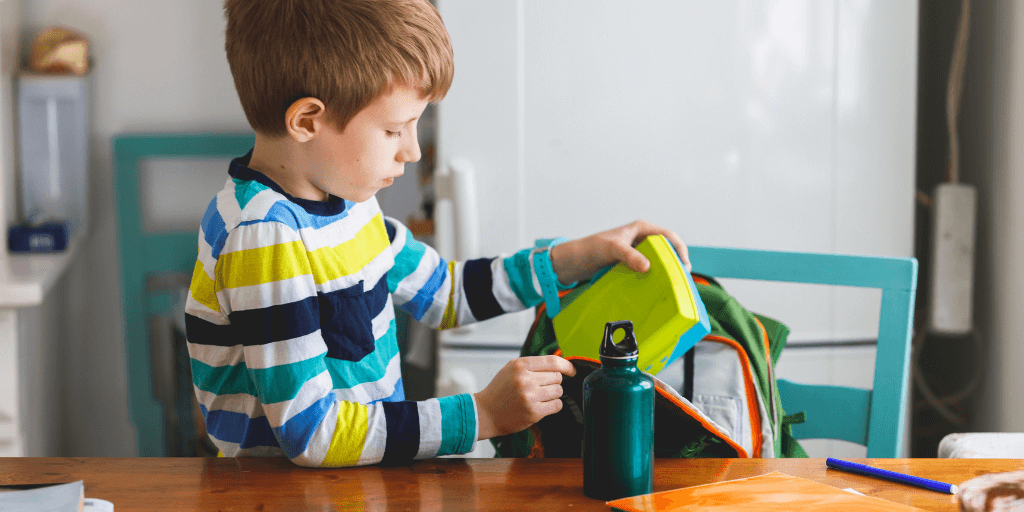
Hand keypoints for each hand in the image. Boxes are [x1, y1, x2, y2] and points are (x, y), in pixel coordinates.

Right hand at [474, 356, 576, 439]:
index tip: (571, 370)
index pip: (553, 362)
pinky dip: (553, 405)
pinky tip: (543, 405)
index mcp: (520, 365)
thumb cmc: (499, 391)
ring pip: (559, 391)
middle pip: (557, 377)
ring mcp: (530, 396)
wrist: (485, 413)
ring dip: (553, 394)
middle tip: (541, 387)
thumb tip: (558, 363)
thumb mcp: (511, 369)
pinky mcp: (534, 412)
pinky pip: (557, 405)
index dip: (567, 366)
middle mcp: (525, 379)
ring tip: (540, 396)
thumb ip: (533, 365)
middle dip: (553, 382)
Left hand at [548, 219, 690, 283]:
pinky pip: (648, 270)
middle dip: (676, 262)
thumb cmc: (591, 248)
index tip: (685, 266)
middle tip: (681, 280)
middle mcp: (641, 239)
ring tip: (672, 286)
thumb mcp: (612, 249)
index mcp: (641, 229)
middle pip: (667, 249)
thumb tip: (647, 266)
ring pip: (658, 261)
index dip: (680, 250)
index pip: (668, 236)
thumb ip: (629, 256)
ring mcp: (636, 252)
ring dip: (665, 271)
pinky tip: (656, 288)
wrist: (574, 261)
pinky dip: (654, 277)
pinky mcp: (631, 264)